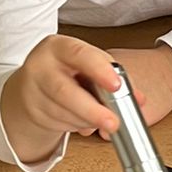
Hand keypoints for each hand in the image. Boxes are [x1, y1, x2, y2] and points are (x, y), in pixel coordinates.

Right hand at [0, 38, 171, 167]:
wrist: (31, 85)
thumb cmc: (66, 71)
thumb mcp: (87, 65)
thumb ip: (113, 76)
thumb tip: (139, 99)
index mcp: (58, 46)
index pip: (79, 55)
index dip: (99, 70)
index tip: (116, 85)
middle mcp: (41, 65)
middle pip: (65, 91)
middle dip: (93, 110)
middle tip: (114, 122)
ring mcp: (33, 89)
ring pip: (64, 112)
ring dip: (88, 120)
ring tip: (103, 120)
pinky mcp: (32, 110)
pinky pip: (61, 123)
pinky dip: (78, 125)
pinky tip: (84, 121)